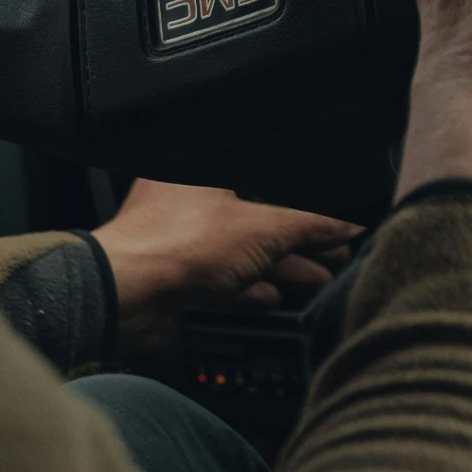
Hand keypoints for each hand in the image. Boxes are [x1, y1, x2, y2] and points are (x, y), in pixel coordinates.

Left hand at [92, 180, 361, 359]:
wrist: (127, 297)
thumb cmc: (175, 244)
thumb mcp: (262, 227)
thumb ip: (308, 225)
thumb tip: (344, 224)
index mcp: (202, 173)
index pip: (267, 185)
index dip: (304, 207)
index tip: (334, 224)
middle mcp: (189, 204)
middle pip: (258, 221)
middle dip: (299, 241)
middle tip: (335, 254)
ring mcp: (182, 244)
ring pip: (243, 254)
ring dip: (281, 268)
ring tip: (317, 280)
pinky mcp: (178, 281)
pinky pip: (223, 283)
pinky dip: (251, 291)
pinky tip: (273, 298)